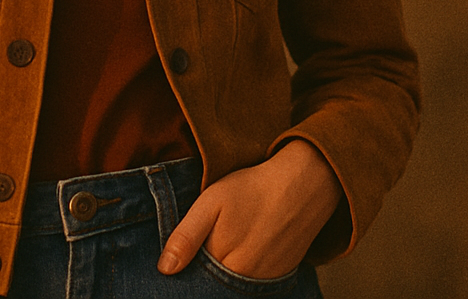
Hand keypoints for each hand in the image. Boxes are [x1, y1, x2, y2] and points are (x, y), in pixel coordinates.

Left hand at [157, 140, 342, 278]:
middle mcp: (246, 282)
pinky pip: (253, 280)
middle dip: (203, 268)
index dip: (185, 266)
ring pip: (232, 282)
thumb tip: (165, 269)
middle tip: (210, 236)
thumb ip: (186, 237)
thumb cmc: (253, 189)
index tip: (180, 254)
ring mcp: (266, 282)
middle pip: (214, 283)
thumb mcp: (211, 202)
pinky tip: (243, 243)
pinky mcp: (280, 276)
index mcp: (226, 265)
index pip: (195, 278)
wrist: (303, 184)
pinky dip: (242, 267)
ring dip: (223, 267)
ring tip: (227, 237)